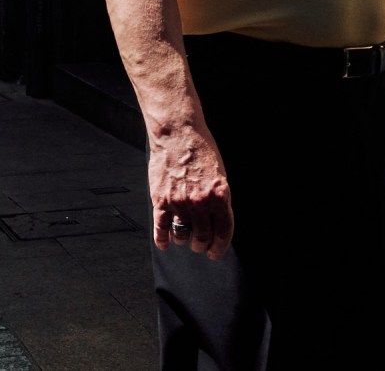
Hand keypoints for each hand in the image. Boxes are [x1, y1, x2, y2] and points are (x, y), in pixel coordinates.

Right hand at [148, 123, 233, 258]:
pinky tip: (165, 243)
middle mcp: (200, 202)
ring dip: (185, 240)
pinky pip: (161, 228)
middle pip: (203, 237)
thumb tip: (217, 220)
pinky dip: (163, 239)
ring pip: (183, 235)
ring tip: (185, 237)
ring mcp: (179, 202)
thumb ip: (219, 198)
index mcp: (219, 195)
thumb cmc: (201, 149)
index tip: (215, 252)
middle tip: (201, 244)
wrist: (178, 133)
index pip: (223, 232)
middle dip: (202, 244)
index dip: (220, 247)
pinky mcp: (161, 200)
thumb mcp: (220, 174)